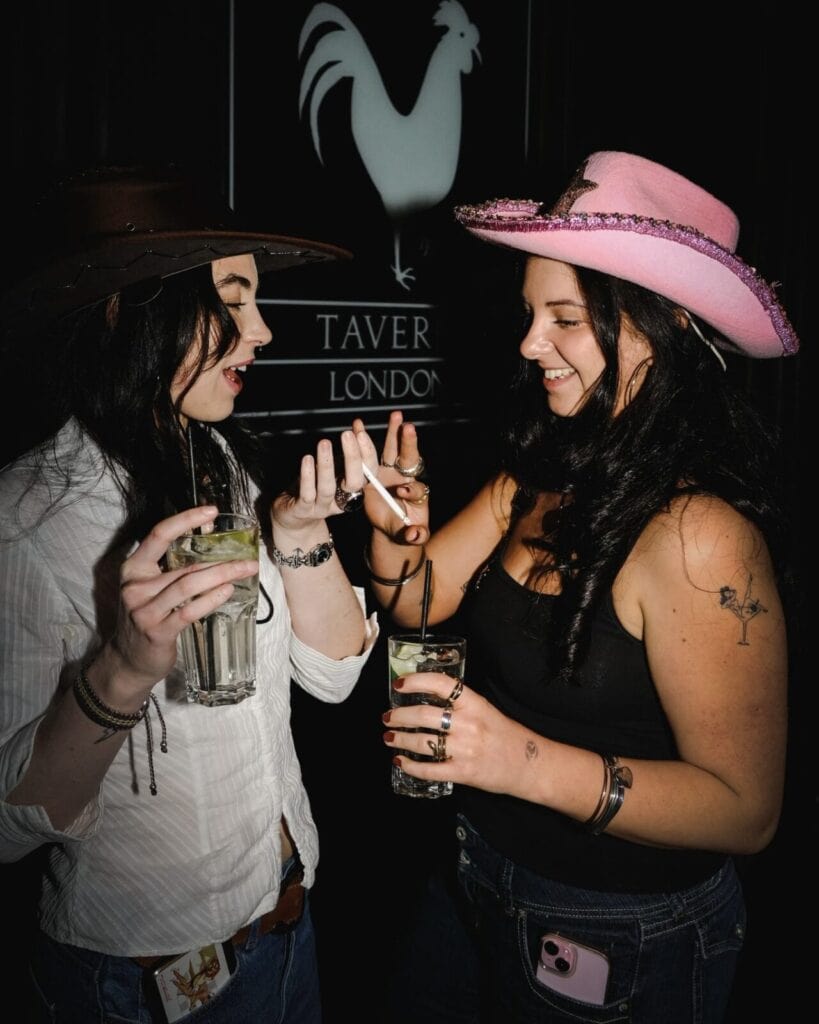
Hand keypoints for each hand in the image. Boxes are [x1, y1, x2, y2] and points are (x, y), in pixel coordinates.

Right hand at [111, 506, 258, 686]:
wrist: (128, 660)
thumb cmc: (148, 617)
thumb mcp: (152, 588)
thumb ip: (173, 567)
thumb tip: (210, 540)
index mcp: (134, 568)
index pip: (158, 535)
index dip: (185, 520)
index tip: (211, 511)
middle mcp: (135, 586)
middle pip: (184, 565)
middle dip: (221, 561)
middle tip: (249, 559)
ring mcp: (144, 610)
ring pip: (188, 585)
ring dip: (222, 576)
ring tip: (245, 571)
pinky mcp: (157, 631)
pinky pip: (189, 611)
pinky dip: (211, 600)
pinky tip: (227, 592)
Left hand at [272, 430, 367, 533]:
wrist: (294, 519)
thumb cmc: (316, 488)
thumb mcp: (334, 469)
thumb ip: (348, 449)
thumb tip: (357, 425)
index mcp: (353, 491)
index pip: (368, 474)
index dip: (367, 454)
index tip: (360, 433)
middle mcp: (340, 501)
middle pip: (354, 483)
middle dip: (353, 458)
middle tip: (348, 435)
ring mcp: (321, 507)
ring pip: (327, 489)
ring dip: (327, 465)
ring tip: (325, 443)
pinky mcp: (302, 510)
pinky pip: (307, 494)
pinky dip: (307, 476)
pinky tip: (308, 459)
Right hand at [352, 411, 428, 543]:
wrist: (392, 525)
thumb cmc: (403, 529)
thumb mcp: (408, 536)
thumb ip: (414, 535)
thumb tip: (416, 536)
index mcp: (416, 494)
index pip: (415, 488)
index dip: (410, 489)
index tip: (402, 492)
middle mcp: (405, 478)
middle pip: (409, 459)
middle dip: (409, 444)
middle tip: (408, 428)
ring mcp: (390, 472)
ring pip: (394, 450)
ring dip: (394, 432)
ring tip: (396, 415)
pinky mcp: (375, 471)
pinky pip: (372, 453)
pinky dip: (366, 439)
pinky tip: (359, 424)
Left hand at [382, 672, 524, 794]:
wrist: (529, 765)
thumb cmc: (505, 736)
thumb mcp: (486, 710)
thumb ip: (460, 704)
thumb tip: (425, 697)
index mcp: (475, 703)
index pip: (441, 684)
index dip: (416, 681)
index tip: (399, 683)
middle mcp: (469, 723)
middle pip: (423, 714)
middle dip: (399, 715)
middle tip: (388, 716)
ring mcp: (465, 749)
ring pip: (422, 742)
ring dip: (400, 739)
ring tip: (389, 737)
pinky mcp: (463, 772)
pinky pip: (429, 769)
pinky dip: (410, 766)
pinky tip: (401, 761)